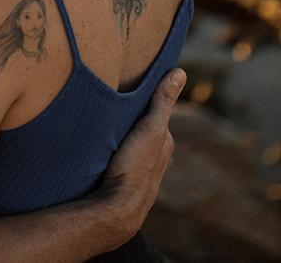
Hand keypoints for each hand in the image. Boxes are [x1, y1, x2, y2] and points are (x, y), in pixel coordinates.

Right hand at [92, 68, 184, 240]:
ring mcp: (140, 171)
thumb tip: (180, 72)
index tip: (129, 86)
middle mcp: (156, 157)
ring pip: (131, 145)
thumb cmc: (136, 166)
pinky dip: (112, 151)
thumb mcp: (151, 128)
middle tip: (112, 104)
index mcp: (165, 142)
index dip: (144, 100)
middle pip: (143, 130)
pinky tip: (99, 149)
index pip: (156, 114)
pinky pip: (119, 159)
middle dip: (132, 119)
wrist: (119, 209)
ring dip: (120, 136)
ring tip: (103, 125)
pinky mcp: (124, 181)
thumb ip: (163, 101)